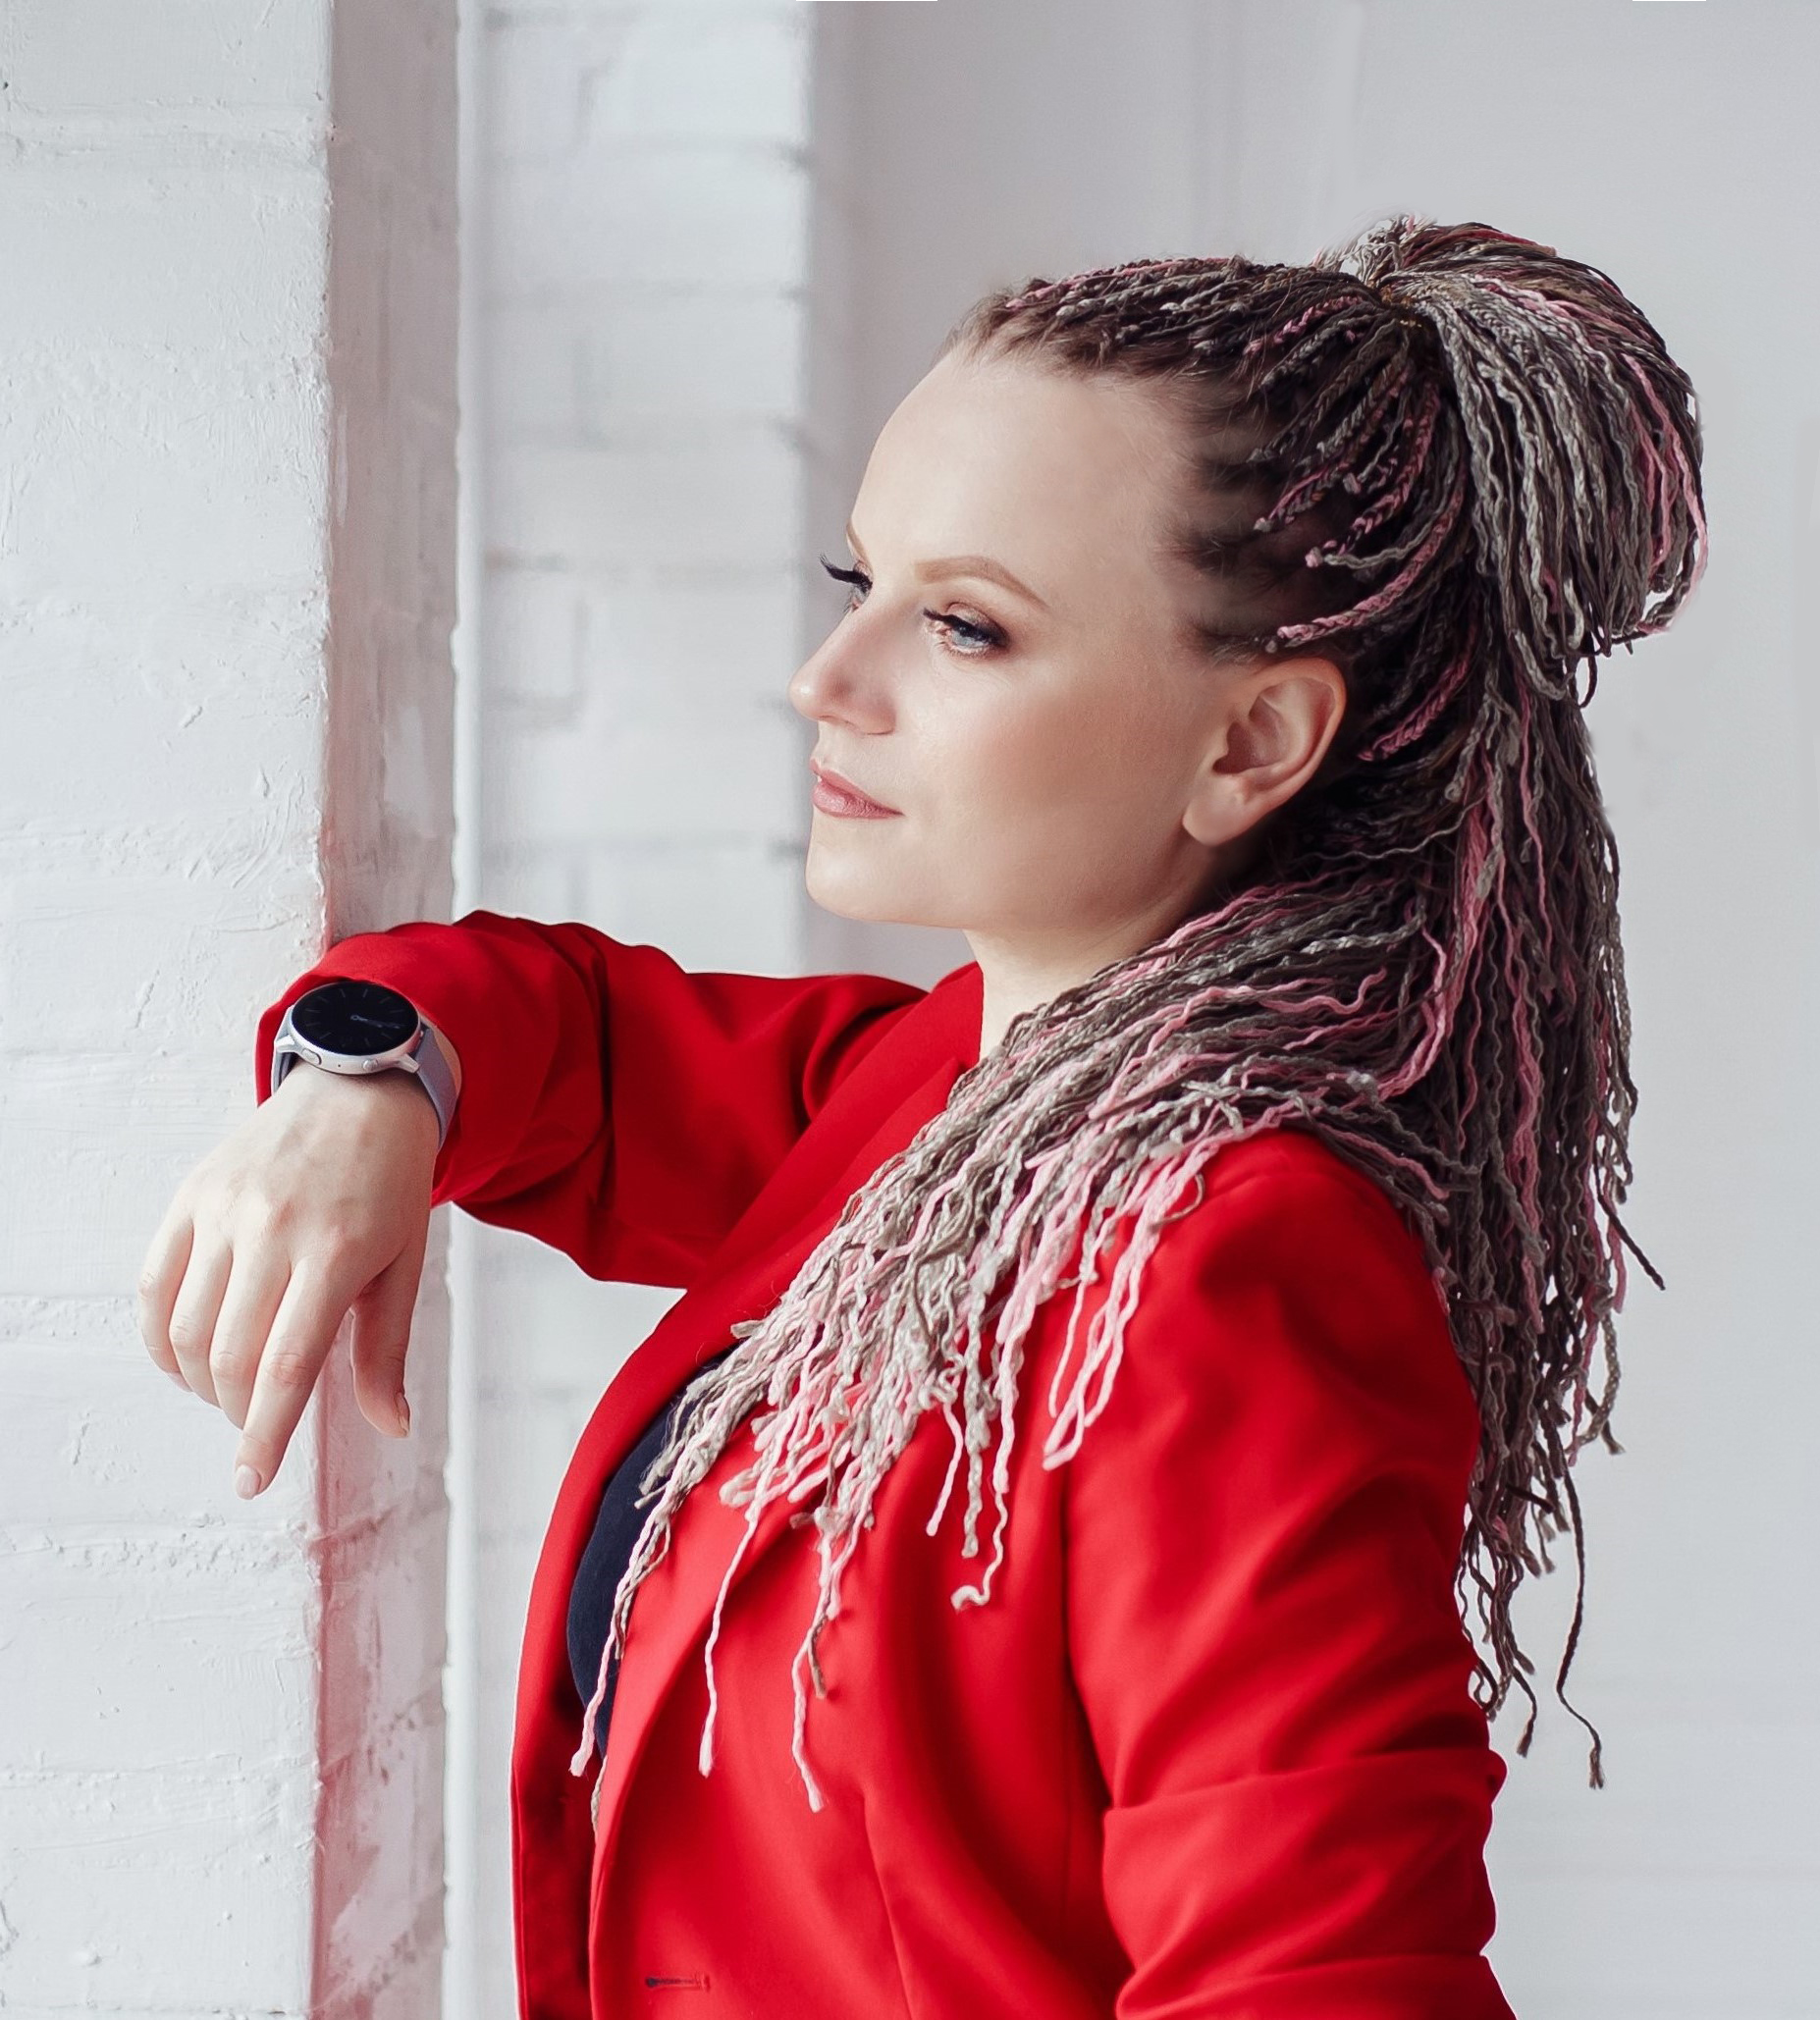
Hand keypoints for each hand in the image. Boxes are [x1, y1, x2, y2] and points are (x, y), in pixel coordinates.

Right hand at [136, 1064, 441, 1497]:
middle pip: (230, 1357)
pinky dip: (160, 1338)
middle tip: (256, 1420)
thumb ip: (387, 1349)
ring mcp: (225, 1210)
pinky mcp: (192, 1196)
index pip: (287, 1366)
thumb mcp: (405, 1264)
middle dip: (237, 1411)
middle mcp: (273, 1230)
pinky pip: (154, 1286)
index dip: (264, 1433)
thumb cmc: (389, 1183)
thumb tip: (391, 1425)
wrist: (358, 1092)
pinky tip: (184, 1357)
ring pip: (185, 1329)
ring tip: (228, 1388)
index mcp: (336, 1252)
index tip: (251, 1480)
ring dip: (198, 1382)